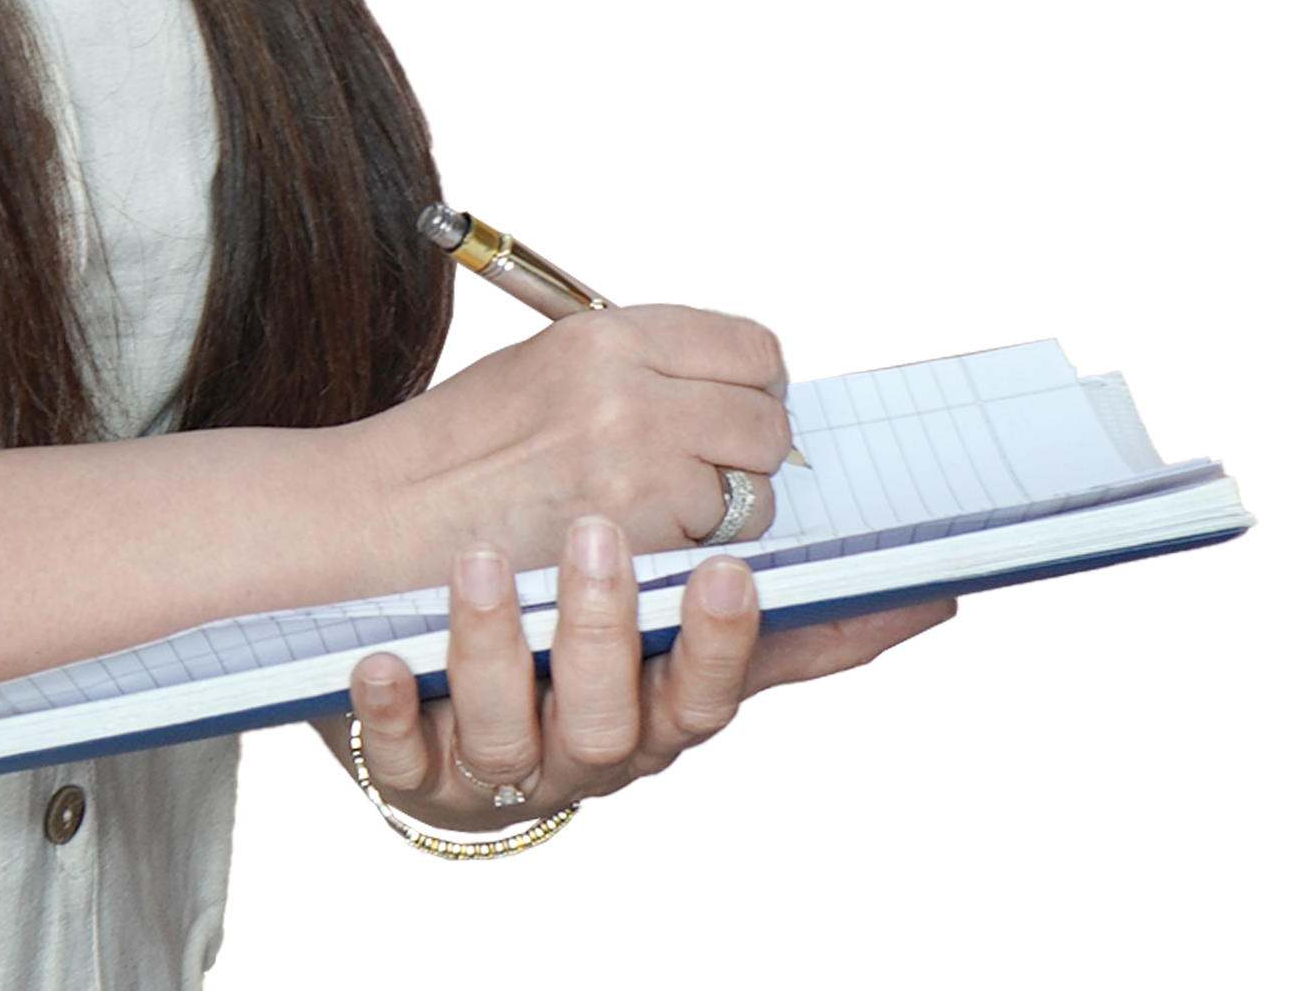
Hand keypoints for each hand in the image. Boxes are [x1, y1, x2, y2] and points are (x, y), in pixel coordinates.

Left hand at [339, 516, 955, 836]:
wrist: (447, 706)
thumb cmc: (589, 661)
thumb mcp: (689, 642)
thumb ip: (789, 620)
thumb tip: (925, 592)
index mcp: (655, 715)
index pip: (706, 692)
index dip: (722, 641)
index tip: (733, 566)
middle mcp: (584, 753)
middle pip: (607, 718)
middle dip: (604, 633)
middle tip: (594, 532)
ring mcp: (496, 768)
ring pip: (504, 733)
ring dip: (493, 647)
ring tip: (481, 559)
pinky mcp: (413, 772)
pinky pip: (398, 756)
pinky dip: (389, 711)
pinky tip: (380, 658)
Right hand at [380, 306, 800, 570]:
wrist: (395, 511)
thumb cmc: (461, 444)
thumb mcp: (546, 362)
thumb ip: (637, 364)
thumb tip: (726, 385)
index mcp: (608, 334)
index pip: (751, 347)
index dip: (751, 385)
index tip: (734, 408)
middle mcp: (631, 390)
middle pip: (767, 419)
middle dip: (749, 453)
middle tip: (710, 471)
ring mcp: (638, 467)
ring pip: (754, 494)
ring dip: (724, 515)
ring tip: (661, 517)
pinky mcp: (637, 540)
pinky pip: (718, 551)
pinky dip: (693, 560)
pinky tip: (641, 551)